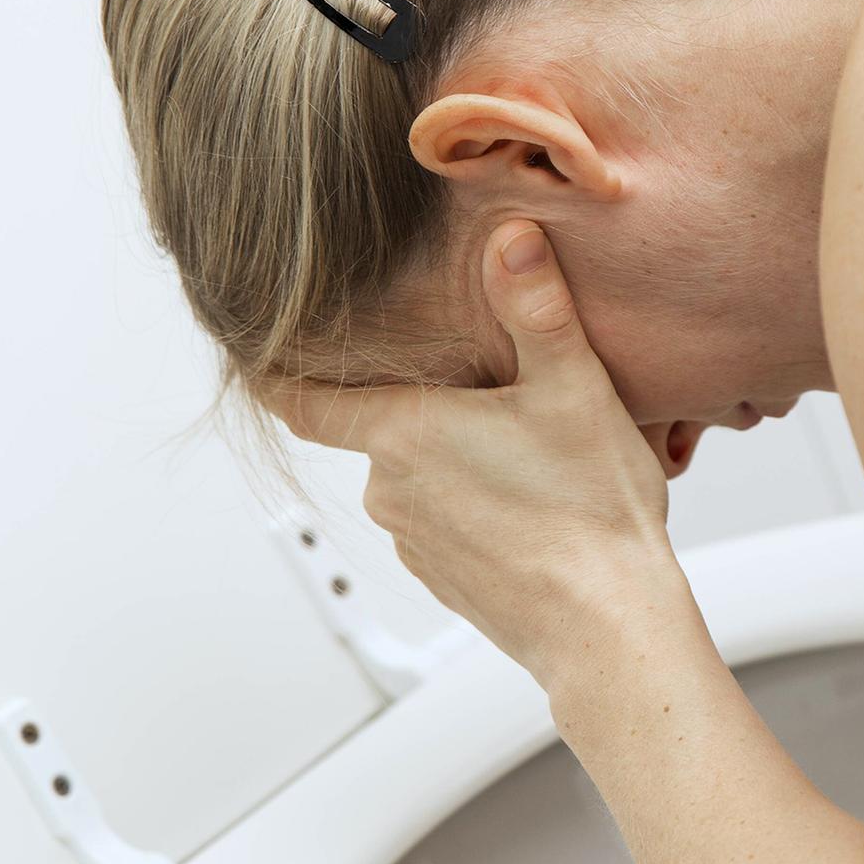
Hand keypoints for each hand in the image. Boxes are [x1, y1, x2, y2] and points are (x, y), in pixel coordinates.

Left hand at [266, 219, 693, 677]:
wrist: (609, 628)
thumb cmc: (591, 513)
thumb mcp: (573, 389)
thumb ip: (536, 307)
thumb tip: (510, 236)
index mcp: (405, 433)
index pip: (301, 400)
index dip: (273, 371)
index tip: (253, 351)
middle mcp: (393, 490)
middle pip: (386, 427)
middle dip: (428, 405)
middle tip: (496, 388)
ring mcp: (417, 541)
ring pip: (422, 477)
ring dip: (458, 458)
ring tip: (531, 451)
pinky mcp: (447, 578)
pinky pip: (448, 523)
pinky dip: (478, 505)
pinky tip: (536, 502)